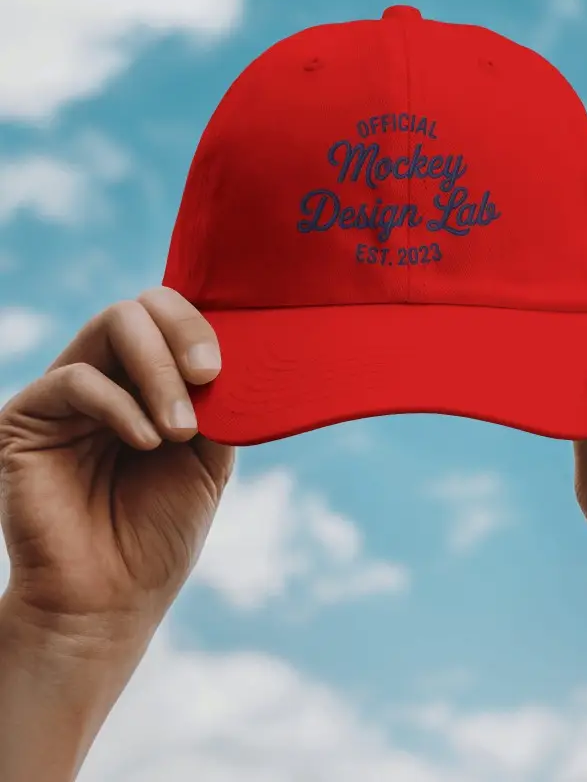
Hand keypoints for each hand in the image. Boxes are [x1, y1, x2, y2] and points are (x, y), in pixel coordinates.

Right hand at [0, 287, 234, 643]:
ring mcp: (65, 393)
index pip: (171, 316)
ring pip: (114, 325)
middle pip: (143, 306)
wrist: (110, 601)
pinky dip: (122, 405)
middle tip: (208, 377)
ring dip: (159, 371)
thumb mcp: (209, 457)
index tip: (223, 370)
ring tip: (180, 429)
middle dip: (184, 333)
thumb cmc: (159, 532)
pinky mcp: (27, 417)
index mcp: (148, 381)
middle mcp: (106, 376)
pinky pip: (77, 378)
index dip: (201, 326)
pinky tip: (147, 441)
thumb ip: (219, 400)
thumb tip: (238, 349)